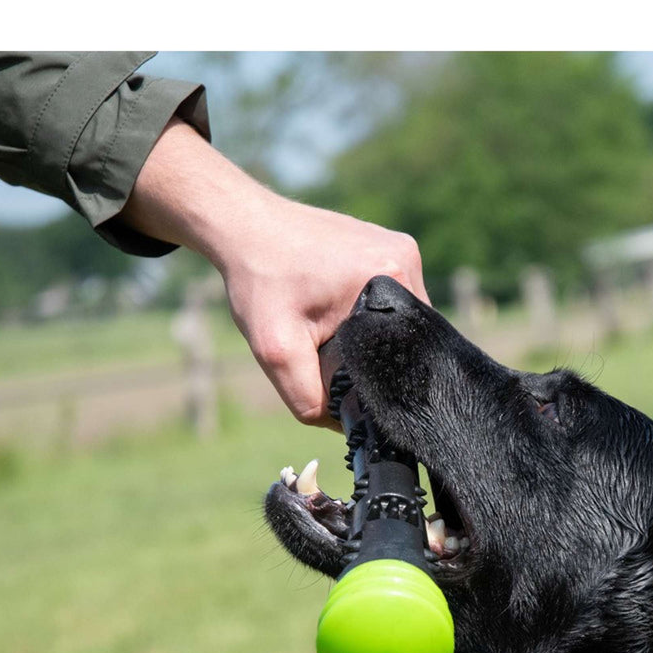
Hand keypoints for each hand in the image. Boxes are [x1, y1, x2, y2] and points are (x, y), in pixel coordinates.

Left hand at [121, 118, 428, 425]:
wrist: (242, 226)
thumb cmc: (258, 281)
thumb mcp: (276, 351)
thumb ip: (308, 399)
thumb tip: (342, 427)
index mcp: (393, 278)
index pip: (411, 350)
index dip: (386, 376)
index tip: (355, 381)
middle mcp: (406, 258)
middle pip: (406, 334)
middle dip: (376, 355)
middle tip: (333, 353)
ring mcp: (401, 247)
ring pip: (399, 316)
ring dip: (372, 332)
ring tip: (332, 325)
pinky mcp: (390, 244)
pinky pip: (391, 293)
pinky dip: (367, 309)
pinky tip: (335, 307)